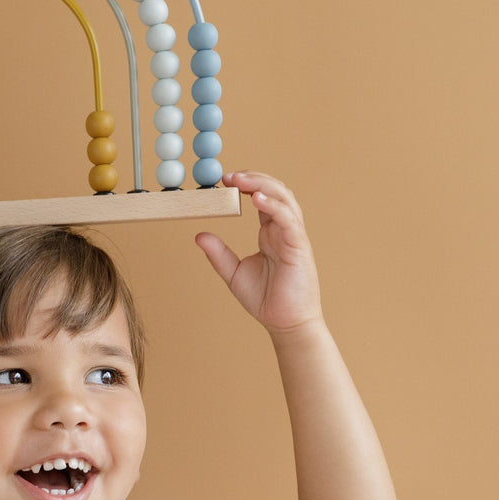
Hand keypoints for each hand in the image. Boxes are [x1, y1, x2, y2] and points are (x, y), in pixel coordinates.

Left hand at [195, 171, 321, 334]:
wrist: (285, 324)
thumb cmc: (266, 300)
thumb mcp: (233, 273)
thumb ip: (218, 253)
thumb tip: (199, 236)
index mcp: (270, 232)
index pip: (261, 198)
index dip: (245, 186)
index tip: (223, 181)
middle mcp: (284, 230)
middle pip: (275, 191)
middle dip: (253, 179)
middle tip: (228, 176)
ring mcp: (293, 236)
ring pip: (284, 198)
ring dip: (263, 185)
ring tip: (241, 181)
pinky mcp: (299, 247)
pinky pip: (288, 220)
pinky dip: (274, 206)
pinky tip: (257, 200)